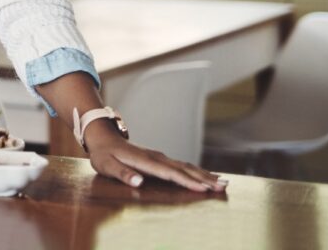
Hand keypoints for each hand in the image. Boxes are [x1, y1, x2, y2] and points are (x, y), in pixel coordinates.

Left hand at [84, 122, 227, 192]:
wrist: (103, 137)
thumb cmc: (103, 154)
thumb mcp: (106, 165)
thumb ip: (122, 173)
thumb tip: (138, 181)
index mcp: (146, 161)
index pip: (170, 173)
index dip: (187, 182)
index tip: (204, 189)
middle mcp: (157, 157)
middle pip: (184, 169)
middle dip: (204, 179)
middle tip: (224, 187)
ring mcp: (160, 157)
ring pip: (187, 166)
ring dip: (205, 175)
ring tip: (223, 183)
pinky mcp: (161, 159)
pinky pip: (183, 166)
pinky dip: (197, 171)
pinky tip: (207, 176)